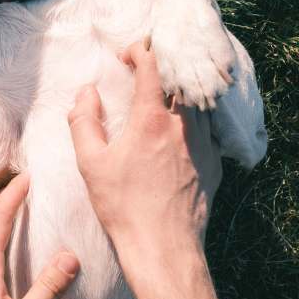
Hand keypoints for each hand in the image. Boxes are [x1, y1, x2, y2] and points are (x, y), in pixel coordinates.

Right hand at [67, 39, 230, 298]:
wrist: (163, 247)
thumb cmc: (123, 207)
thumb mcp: (91, 163)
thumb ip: (84, 121)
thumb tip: (86, 93)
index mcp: (151, 119)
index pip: (152, 67)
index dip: (140, 51)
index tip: (128, 54)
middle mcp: (182, 126)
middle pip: (179, 80)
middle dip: (163, 68)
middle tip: (146, 71)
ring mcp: (203, 144)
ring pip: (196, 103)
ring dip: (179, 93)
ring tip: (163, 98)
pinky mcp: (214, 163)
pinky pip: (206, 129)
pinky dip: (193, 120)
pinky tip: (178, 133)